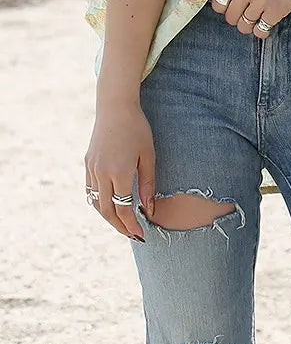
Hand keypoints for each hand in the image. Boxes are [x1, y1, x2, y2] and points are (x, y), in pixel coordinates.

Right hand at [85, 100, 154, 240]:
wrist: (115, 107)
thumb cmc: (137, 129)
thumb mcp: (148, 156)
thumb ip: (148, 184)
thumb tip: (149, 210)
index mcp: (119, 173)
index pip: (124, 209)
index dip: (132, 226)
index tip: (142, 234)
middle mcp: (102, 174)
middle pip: (107, 212)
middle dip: (120, 227)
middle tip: (133, 235)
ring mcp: (92, 170)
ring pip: (96, 204)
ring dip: (108, 217)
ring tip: (123, 224)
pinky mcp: (87, 164)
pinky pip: (90, 191)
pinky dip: (99, 203)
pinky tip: (110, 206)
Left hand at [211, 0, 290, 37]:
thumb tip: (229, 6)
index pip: (218, 3)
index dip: (226, 8)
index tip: (235, 7)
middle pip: (230, 18)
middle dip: (238, 18)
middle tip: (249, 14)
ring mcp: (261, 0)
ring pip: (244, 26)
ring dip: (251, 25)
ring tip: (259, 17)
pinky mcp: (276, 10)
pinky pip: (261, 30)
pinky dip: (263, 30)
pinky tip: (268, 22)